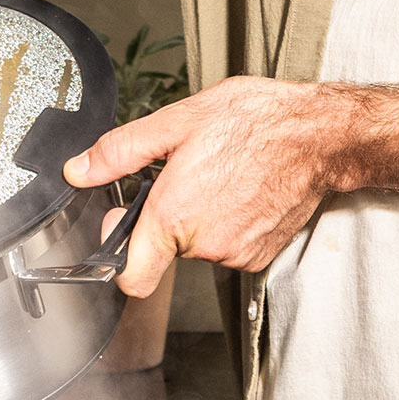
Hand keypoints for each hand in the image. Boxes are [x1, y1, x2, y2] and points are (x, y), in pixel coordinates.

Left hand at [62, 77, 342, 297]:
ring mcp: (236, 254)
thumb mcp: (177, 122)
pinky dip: (228, 223)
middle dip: (165, 218)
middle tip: (184, 176)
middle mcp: (204, 244)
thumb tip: (80, 170)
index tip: (123, 224)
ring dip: (200, 218)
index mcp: (174, 215)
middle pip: (164, 250)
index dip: (118, 256)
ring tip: (219, 176)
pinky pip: (228, 246)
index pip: (131, 278)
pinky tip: (240, 189)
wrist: (318, 134)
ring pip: (198, 246)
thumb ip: (120, 152)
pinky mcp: (261, 255)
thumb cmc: (255, 121)